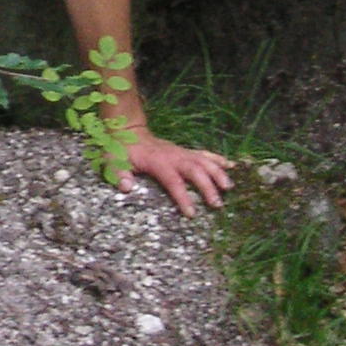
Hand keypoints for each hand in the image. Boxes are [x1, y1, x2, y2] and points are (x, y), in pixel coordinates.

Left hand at [113, 135, 232, 214]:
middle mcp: (173, 156)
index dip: (183, 197)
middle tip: (217, 204)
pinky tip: (232, 167)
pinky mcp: (185, 151)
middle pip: (195, 170)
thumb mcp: (113, 162)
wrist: (128, 131)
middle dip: (207, 186)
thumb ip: (118, 174)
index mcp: (157, 162)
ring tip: (229, 188)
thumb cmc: (121, 151)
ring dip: (218, 173)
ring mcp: (181, 152)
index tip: (192, 213)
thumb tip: (126, 187)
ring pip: (204, 160)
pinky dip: (218, 159)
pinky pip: (204, 154)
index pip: (173, 181)